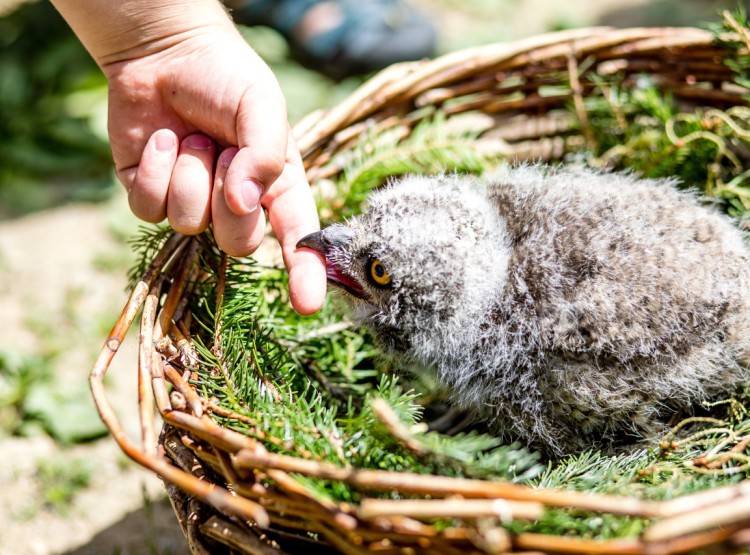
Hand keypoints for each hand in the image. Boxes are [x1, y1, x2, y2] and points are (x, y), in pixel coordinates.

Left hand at [102, 25, 325, 313]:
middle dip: (226, 202)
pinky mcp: (151, 197)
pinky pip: (149, 209)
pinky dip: (154, 171)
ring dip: (187, 173)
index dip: (305, 272)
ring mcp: (193, 204)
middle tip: (221, 153)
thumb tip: (243, 203)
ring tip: (191, 137)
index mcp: (275, 186)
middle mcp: (236, 203)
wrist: (165, 54)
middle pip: (237, 242)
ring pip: (188, 223)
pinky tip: (161, 142)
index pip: (297, 237)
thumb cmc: (225, 78)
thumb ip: (263, 154)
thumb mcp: (260, 105)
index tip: (308, 304)